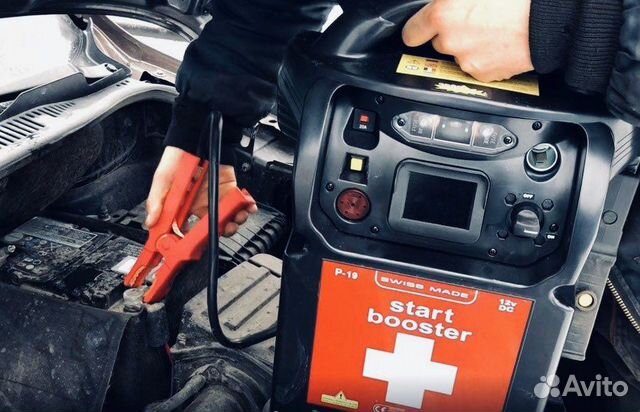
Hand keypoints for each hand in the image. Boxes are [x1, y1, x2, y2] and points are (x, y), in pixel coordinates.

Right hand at [145, 146, 257, 236]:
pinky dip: (246, 206)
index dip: (193, 239)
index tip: (198, 244)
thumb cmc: (177, 157)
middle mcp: (200, 205)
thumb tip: (150, 222)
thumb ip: (156, 201)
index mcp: (183, 207)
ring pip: (228, 217)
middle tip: (226, 228)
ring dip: (236, 220)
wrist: (196, 138)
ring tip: (238, 217)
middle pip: (212, 227)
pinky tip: (247, 207)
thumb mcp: (162, 179)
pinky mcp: (229, 189)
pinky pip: (239, 202)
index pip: (187, 230)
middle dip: (222, 231)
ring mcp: (215, 198)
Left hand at [402, 0, 533, 82]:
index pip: (412, 32)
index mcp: (443, 14)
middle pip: (439, 42)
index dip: (417, 30)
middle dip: (451, 33)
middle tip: (473, 19)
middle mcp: (450, 41)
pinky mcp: (483, 75)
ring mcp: (466, 60)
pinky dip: (485, 57)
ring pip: (459, 55)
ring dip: (470, 45)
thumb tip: (447, 3)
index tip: (420, 30)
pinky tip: (500, 42)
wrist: (549, 19)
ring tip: (492, 29)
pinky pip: (477, 66)